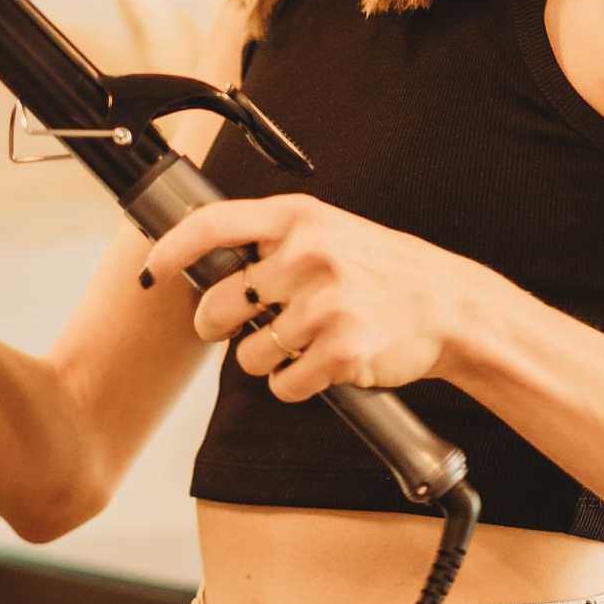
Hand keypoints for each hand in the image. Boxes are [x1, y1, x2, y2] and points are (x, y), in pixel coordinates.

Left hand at [137, 192, 477, 401]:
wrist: (450, 306)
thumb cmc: (381, 270)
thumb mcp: (329, 231)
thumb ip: (271, 240)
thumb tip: (202, 263)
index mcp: (299, 219)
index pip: (212, 225)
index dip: (171, 249)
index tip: (153, 271)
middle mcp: (308, 256)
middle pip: (218, 305)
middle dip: (217, 326)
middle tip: (237, 326)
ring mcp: (324, 305)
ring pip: (248, 355)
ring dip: (265, 359)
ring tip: (301, 343)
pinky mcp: (340, 351)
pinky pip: (283, 384)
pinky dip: (293, 384)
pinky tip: (320, 366)